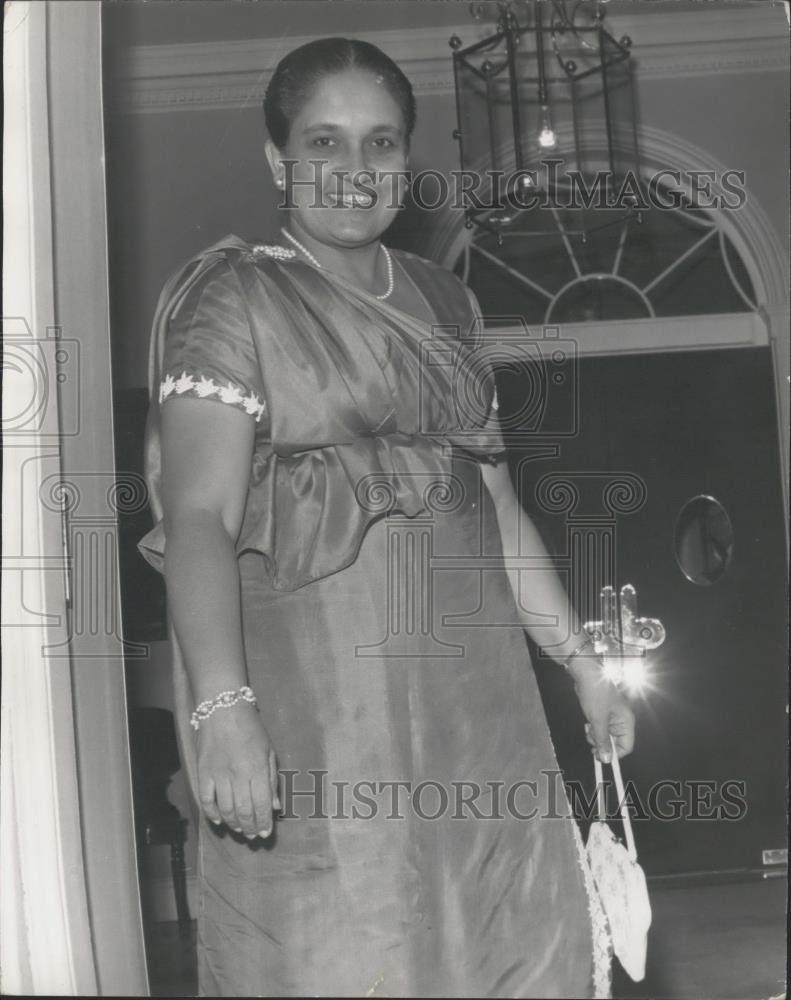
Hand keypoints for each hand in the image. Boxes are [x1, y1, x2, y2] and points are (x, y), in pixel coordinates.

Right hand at [195, 704, 279, 839]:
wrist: (223, 710)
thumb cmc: (251, 729)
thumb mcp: (269, 751)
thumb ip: (272, 779)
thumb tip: (275, 806)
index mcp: (258, 769)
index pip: (261, 805)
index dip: (263, 823)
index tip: (265, 834)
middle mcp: (238, 775)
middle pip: (243, 811)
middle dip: (249, 827)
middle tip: (252, 835)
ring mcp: (218, 774)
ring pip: (225, 809)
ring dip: (233, 824)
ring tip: (239, 829)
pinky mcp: (203, 772)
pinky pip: (206, 800)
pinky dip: (212, 814)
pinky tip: (219, 820)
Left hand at [568, 660, 634, 762]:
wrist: (586, 675)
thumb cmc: (595, 693)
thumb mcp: (597, 720)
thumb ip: (602, 740)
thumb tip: (606, 759)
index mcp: (626, 722)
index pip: (626, 746)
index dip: (614, 754)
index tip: (600, 757)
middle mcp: (622, 720)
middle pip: (615, 742)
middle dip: (602, 743)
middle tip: (591, 743)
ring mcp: (613, 717)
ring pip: (606, 736)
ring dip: (596, 736)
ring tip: (588, 729)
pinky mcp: (604, 714)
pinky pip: (600, 728)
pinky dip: (594, 729)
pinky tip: (587, 723)